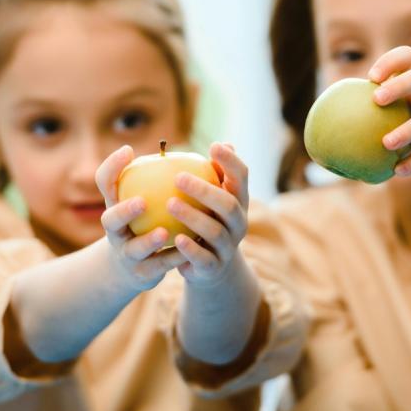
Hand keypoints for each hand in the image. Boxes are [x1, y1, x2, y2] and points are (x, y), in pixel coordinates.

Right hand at [95, 145, 186, 291]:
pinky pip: (159, 266)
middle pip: (111, 220)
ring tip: (163, 232)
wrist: (136, 264)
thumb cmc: (150, 218)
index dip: (112, 167)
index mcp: (116, 204)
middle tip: (142, 201)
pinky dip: (173, 258)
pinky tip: (187, 250)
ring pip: (134, 249)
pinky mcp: (141, 274)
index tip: (129, 150)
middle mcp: (116, 229)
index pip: (105, 182)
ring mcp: (126, 253)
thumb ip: (177, 172)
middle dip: (123, 211)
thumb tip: (218, 144)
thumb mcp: (153, 195)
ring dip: (148, 241)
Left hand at [167, 142, 249, 287]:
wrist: (211, 267)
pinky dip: (191, 249)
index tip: (213, 146)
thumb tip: (221, 143)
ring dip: (192, 217)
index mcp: (238, 201)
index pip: (241, 177)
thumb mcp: (211, 198)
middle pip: (228, 205)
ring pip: (214, 231)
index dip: (231, 161)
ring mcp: (228, 246)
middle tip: (178, 178)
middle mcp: (238, 223)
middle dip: (205, 190)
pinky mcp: (214, 267)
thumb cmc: (207, 220)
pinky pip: (204, 258)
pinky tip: (176, 238)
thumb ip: (213, 173)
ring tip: (169, 204)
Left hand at [369, 46, 410, 197]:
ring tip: (386, 143)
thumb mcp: (381, 132)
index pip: (408, 59)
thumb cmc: (402, 146)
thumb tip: (316, 134)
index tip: (370, 78)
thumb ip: (357, 126)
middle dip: (400, 85)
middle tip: (376, 100)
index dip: (391, 61)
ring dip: (407, 130)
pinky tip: (398, 171)